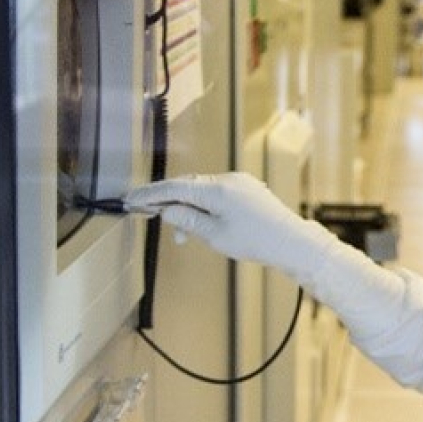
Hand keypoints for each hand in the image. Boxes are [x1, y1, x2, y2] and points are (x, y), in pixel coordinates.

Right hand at [125, 173, 337, 281]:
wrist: (292, 242)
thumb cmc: (255, 241)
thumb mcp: (213, 235)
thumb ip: (187, 220)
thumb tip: (167, 211)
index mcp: (216, 188)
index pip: (174, 188)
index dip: (150, 194)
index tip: (131, 200)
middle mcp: (227, 179)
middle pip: (187, 186)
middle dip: (166, 201)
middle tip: (144, 213)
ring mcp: (240, 183)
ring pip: (202, 191)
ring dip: (187, 208)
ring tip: (180, 235)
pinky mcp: (248, 190)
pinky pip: (218, 194)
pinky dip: (204, 206)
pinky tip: (200, 224)